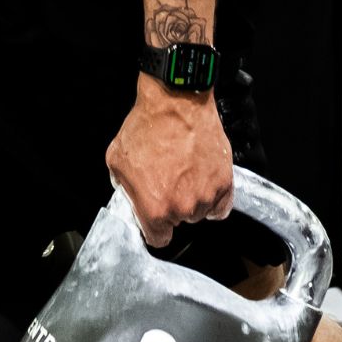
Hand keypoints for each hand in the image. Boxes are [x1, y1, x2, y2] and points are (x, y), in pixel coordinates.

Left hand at [105, 73, 233, 247]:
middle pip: (180, 222)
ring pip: (200, 213)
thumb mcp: (117, 162)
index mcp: (154, 209)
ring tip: (185, 174)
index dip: (155, 229)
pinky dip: (214, 197)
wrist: (176, 101)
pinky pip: (222, 205)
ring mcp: (206, 196)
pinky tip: (203, 182)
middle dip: (173, 207)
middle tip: (168, 181)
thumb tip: (132, 200)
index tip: (156, 220)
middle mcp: (183, 208)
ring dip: (194, 199)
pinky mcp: (224, 182)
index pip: (159, 239)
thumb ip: (126, 190)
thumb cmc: (148, 127)